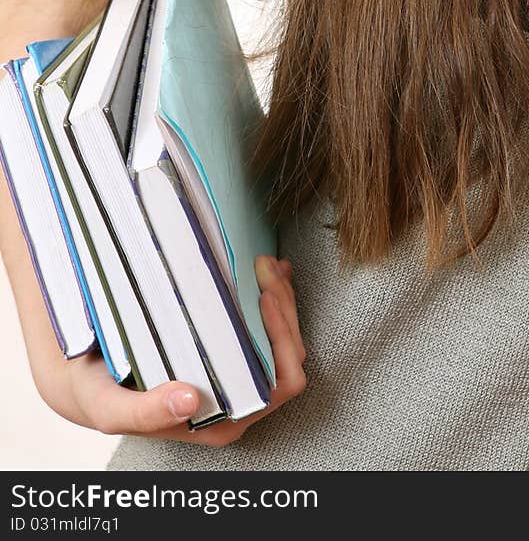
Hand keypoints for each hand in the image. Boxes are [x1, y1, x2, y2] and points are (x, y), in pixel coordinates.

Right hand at [37, 255, 306, 447]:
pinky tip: (266, 267)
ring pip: (283, 337)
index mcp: (220, 420)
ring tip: (263, 263)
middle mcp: (236, 400)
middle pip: (288, 355)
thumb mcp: (110, 407)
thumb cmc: (101, 394)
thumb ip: (145, 412)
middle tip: (263, 268)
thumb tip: (187, 401)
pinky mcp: (230, 350)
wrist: (86, 376)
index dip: (282, 341)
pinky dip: (274, 292)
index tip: (263, 297)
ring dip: (281, 297)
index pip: (277, 384)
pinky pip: (269, 323)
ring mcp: (237, 374)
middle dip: (284, 308)